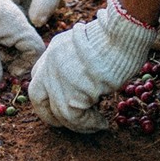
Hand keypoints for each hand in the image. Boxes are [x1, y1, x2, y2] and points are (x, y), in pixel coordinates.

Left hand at [28, 0, 153, 132]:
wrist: (123, 36)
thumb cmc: (116, 38)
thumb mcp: (88, 44)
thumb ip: (78, 60)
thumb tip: (84, 79)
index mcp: (55, 48)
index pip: (39, 74)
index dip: (48, 91)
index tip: (62, 101)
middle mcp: (51, 62)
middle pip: (36, 95)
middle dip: (48, 113)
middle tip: (68, 122)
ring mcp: (60, 78)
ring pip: (58, 111)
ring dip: (78, 123)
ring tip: (97, 123)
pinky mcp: (73, 94)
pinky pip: (75, 118)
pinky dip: (89, 124)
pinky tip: (102, 123)